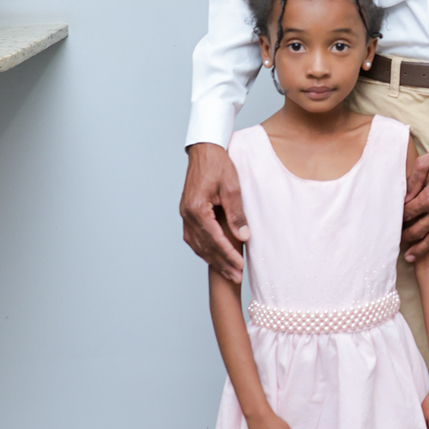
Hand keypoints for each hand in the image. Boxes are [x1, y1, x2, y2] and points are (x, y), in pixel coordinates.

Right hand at [181, 143, 247, 282]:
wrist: (204, 150)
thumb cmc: (219, 165)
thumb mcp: (233, 188)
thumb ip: (237, 214)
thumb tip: (243, 238)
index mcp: (197, 208)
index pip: (214, 239)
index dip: (228, 255)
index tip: (239, 268)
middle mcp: (187, 214)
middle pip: (205, 246)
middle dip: (221, 264)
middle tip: (236, 278)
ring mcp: (185, 214)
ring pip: (197, 244)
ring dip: (212, 260)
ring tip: (227, 272)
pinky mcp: (187, 212)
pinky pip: (194, 237)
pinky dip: (204, 249)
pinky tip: (213, 257)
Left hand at [403, 140, 428, 259]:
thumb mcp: (426, 162)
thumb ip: (412, 182)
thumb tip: (404, 198)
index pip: (408, 213)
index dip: (399, 217)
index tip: (394, 220)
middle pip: (418, 230)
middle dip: (406, 237)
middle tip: (398, 241)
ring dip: (422, 249)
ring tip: (411, 257)